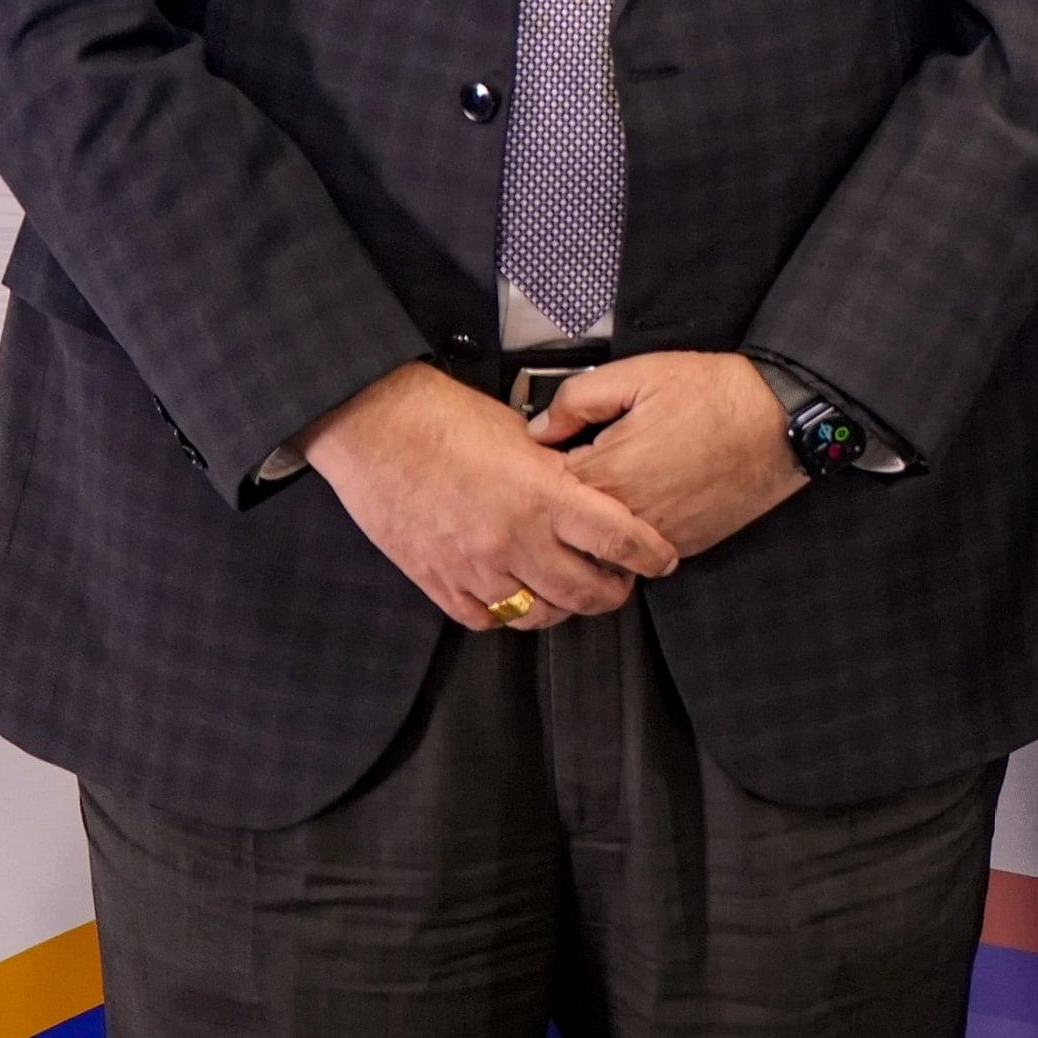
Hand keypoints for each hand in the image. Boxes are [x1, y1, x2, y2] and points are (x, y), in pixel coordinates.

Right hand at [299, 359, 679, 629]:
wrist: (373, 426)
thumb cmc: (446, 417)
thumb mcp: (522, 434)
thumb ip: (559, 468)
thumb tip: (588, 486)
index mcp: (543, 494)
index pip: (619, 539)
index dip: (650, 555)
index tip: (663, 560)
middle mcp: (513, 539)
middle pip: (586, 591)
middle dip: (614, 592)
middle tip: (621, 583)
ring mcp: (474, 566)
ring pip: (539, 615)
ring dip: (563, 607)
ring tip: (571, 592)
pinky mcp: (438, 581)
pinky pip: (487, 619)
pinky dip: (508, 613)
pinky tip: (517, 595)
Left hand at [531, 353, 805, 558]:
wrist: (783, 422)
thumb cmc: (716, 394)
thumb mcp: (639, 374)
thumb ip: (577, 400)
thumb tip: (538, 430)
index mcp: (606, 472)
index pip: (546, 487)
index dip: (544, 469)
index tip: (554, 454)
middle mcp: (627, 515)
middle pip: (571, 524)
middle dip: (569, 500)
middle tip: (583, 471)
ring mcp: (657, 536)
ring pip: (606, 542)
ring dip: (602, 520)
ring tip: (618, 487)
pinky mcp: (686, 545)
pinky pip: (643, 547)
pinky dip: (637, 530)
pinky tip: (652, 497)